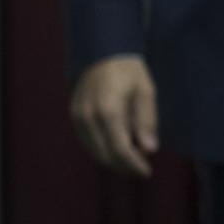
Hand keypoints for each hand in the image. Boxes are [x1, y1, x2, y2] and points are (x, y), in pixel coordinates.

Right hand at [69, 55, 159, 177]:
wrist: (103, 51)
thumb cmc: (129, 71)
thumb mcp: (146, 91)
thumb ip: (147, 121)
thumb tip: (150, 149)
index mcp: (108, 110)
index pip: (120, 149)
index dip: (134, 164)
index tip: (147, 172)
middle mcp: (88, 117)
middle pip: (105, 154)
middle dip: (124, 165)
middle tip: (141, 168)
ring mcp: (77, 117)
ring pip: (94, 151)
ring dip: (112, 160)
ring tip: (131, 161)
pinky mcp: (74, 116)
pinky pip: (87, 141)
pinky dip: (101, 149)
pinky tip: (116, 148)